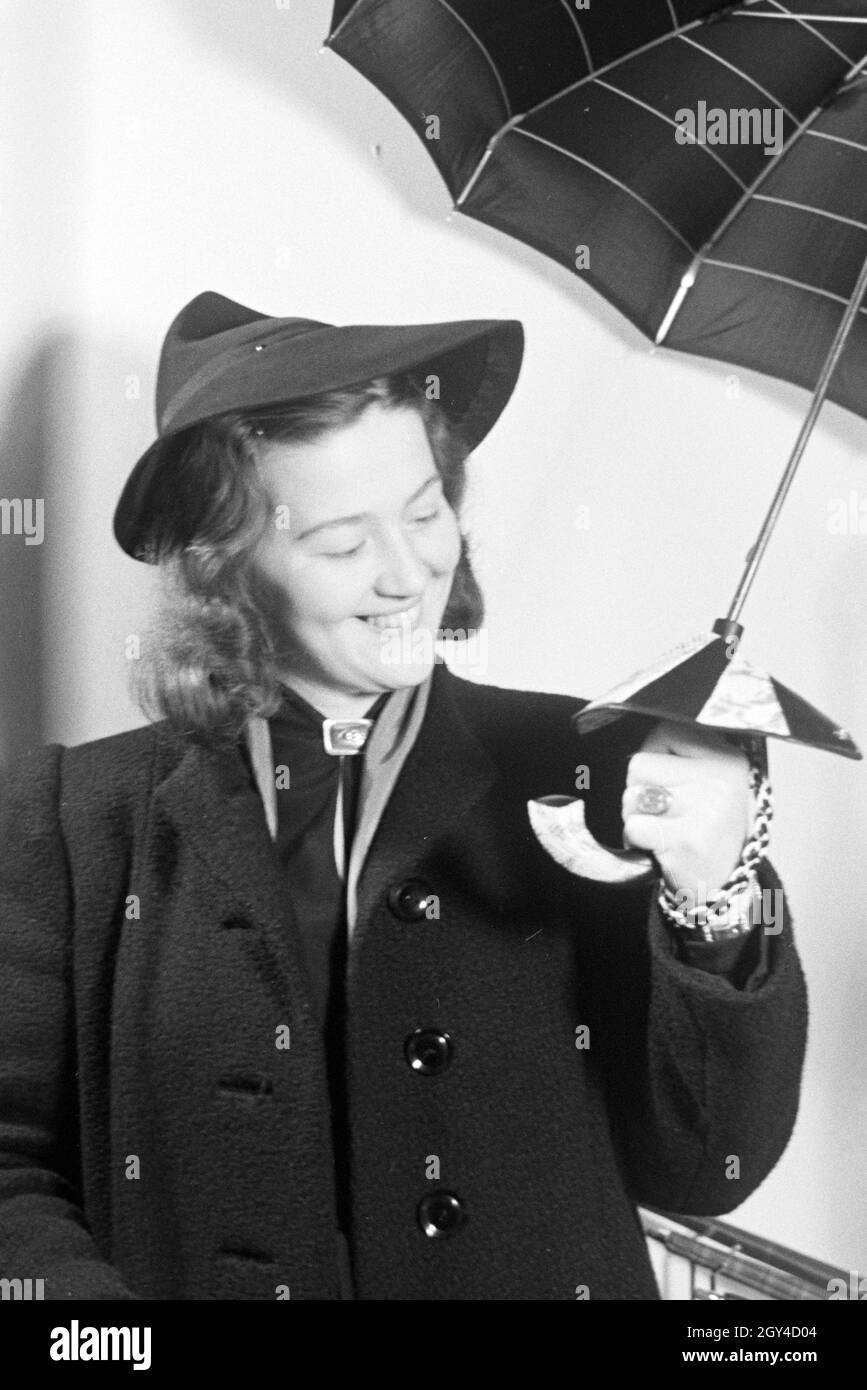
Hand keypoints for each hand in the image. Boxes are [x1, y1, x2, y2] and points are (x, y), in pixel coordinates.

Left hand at [622, 721, 753, 897]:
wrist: (725, 883)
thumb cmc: (706, 825)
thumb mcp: (709, 779)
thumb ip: (680, 752)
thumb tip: (631, 728)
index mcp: (728, 756)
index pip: (666, 731)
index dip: (653, 754)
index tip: (667, 777)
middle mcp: (721, 779)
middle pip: (639, 765)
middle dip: (639, 790)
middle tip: (666, 812)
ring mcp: (706, 809)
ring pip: (632, 795)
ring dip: (636, 817)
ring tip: (664, 828)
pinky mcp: (687, 839)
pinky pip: (634, 827)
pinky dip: (637, 840)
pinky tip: (661, 846)